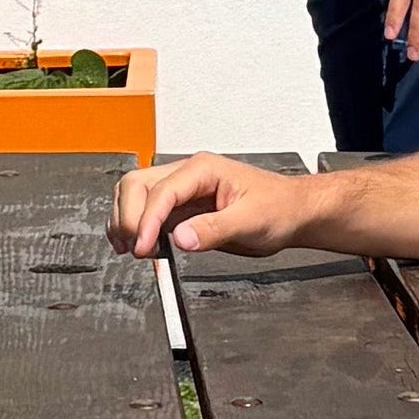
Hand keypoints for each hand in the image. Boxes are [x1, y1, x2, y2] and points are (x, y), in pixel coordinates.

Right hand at [112, 156, 310, 261]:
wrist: (292, 212)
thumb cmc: (278, 209)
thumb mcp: (251, 221)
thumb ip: (214, 229)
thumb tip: (180, 238)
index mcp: (203, 169)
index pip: (162, 191)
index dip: (147, 220)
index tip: (143, 247)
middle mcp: (187, 175)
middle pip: (138, 185)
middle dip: (130, 217)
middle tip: (135, 249)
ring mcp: (181, 190)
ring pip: (136, 194)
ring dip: (126, 219)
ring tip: (129, 248)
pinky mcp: (181, 208)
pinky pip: (146, 210)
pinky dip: (134, 225)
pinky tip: (135, 244)